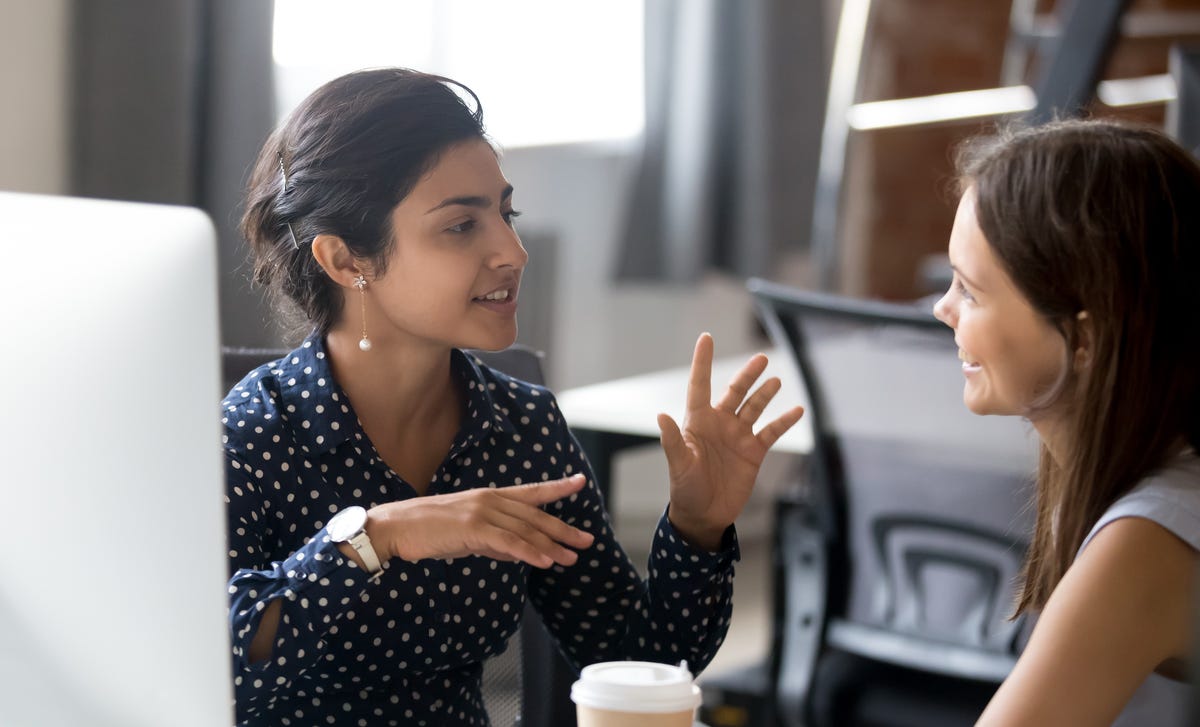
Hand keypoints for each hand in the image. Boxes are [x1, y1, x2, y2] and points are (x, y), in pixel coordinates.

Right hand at [364, 474, 595, 567]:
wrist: (395, 527)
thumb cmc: (428, 531)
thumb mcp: (467, 534)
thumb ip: (493, 539)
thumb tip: (516, 551)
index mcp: (489, 497)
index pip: (530, 492)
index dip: (556, 488)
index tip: (579, 482)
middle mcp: (489, 500)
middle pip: (534, 516)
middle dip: (563, 529)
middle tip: (586, 541)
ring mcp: (481, 512)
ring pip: (525, 530)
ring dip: (551, 546)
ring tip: (571, 559)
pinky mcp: (472, 528)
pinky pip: (507, 542)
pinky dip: (528, 552)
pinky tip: (544, 562)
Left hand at [658, 333, 803, 549]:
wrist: (704, 515)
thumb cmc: (685, 489)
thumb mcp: (678, 465)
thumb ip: (672, 441)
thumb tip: (662, 416)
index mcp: (697, 422)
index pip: (699, 385)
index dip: (702, 361)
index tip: (706, 337)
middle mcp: (719, 423)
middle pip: (735, 392)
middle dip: (747, 375)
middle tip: (761, 358)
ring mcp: (738, 436)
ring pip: (755, 407)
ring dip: (765, 394)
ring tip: (776, 380)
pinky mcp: (753, 452)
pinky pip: (772, 432)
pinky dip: (785, 421)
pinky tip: (797, 410)